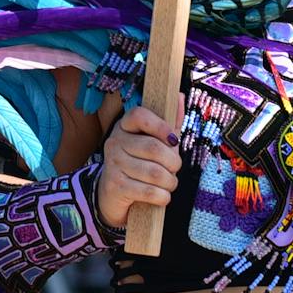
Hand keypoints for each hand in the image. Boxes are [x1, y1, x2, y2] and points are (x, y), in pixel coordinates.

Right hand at [94, 103, 181, 231]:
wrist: (113, 194)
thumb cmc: (140, 164)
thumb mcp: (154, 142)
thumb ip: (169, 122)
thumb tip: (179, 96)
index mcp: (125, 127)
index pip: (139, 115)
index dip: (160, 125)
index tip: (173, 140)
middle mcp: (115, 142)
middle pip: (153, 148)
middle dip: (173, 163)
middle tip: (175, 169)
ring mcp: (113, 164)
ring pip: (154, 173)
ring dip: (170, 182)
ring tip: (170, 184)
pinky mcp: (115, 186)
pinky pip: (148, 191)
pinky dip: (162, 196)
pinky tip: (162, 196)